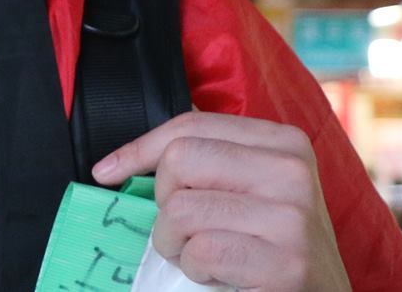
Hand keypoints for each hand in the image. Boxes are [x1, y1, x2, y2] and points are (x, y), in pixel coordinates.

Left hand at [92, 113, 349, 291]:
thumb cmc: (278, 245)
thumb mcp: (259, 189)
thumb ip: (215, 160)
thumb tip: (136, 152)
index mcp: (284, 141)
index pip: (190, 126)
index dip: (139, 149)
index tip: (108, 172)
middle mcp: (292, 170)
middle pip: (179, 161)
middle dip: (164, 201)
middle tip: (182, 229)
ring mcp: (293, 216)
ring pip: (182, 210)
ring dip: (175, 243)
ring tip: (201, 255)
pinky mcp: (287, 263)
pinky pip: (202, 252)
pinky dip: (196, 269)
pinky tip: (218, 275)